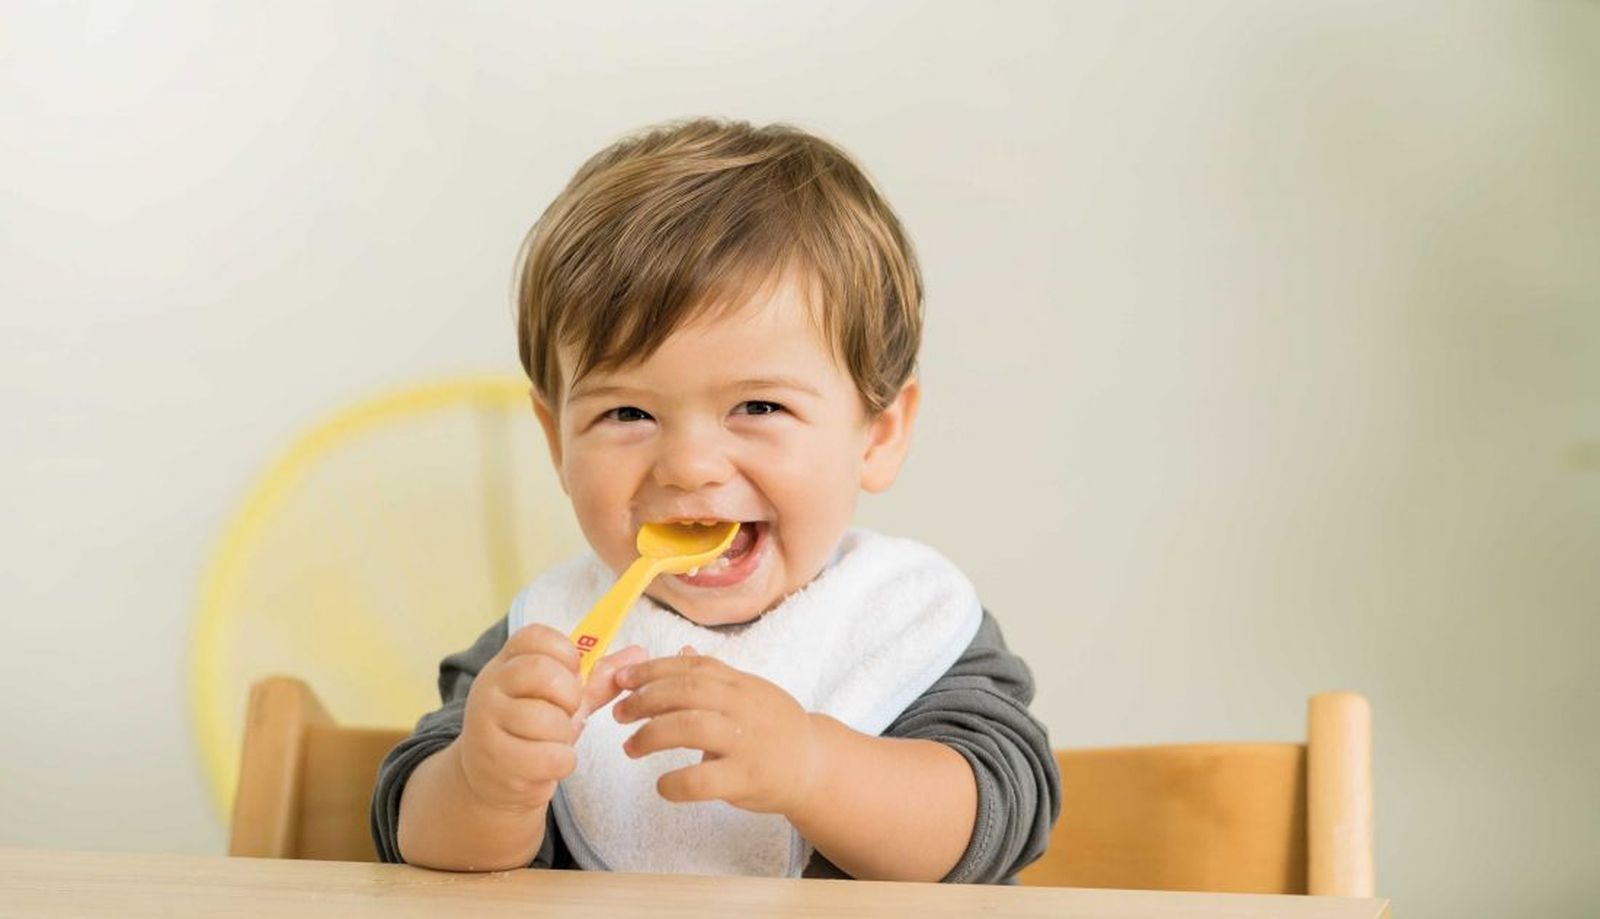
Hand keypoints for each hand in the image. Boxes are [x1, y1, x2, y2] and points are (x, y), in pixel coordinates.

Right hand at [456, 623, 644, 812]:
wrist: (494, 782)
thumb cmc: (532, 733)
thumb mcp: (561, 700)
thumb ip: (598, 677)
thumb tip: (640, 652)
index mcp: (506, 663)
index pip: (535, 636)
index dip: (566, 654)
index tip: (571, 676)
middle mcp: (489, 687)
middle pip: (543, 672)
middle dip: (570, 696)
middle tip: (566, 712)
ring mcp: (486, 723)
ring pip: (548, 719)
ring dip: (564, 735)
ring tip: (552, 741)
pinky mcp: (496, 760)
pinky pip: (550, 756)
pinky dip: (561, 762)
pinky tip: (549, 763)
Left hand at [612, 649, 822, 815]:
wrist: (815, 766)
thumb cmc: (775, 729)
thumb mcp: (749, 694)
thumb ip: (715, 676)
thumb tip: (680, 652)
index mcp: (740, 684)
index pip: (690, 667)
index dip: (651, 670)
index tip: (622, 679)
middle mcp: (742, 706)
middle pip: (685, 692)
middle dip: (644, 700)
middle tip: (619, 714)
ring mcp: (745, 742)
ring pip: (690, 727)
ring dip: (651, 735)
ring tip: (631, 747)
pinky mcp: (747, 778)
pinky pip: (702, 779)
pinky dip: (675, 782)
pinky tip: (662, 785)